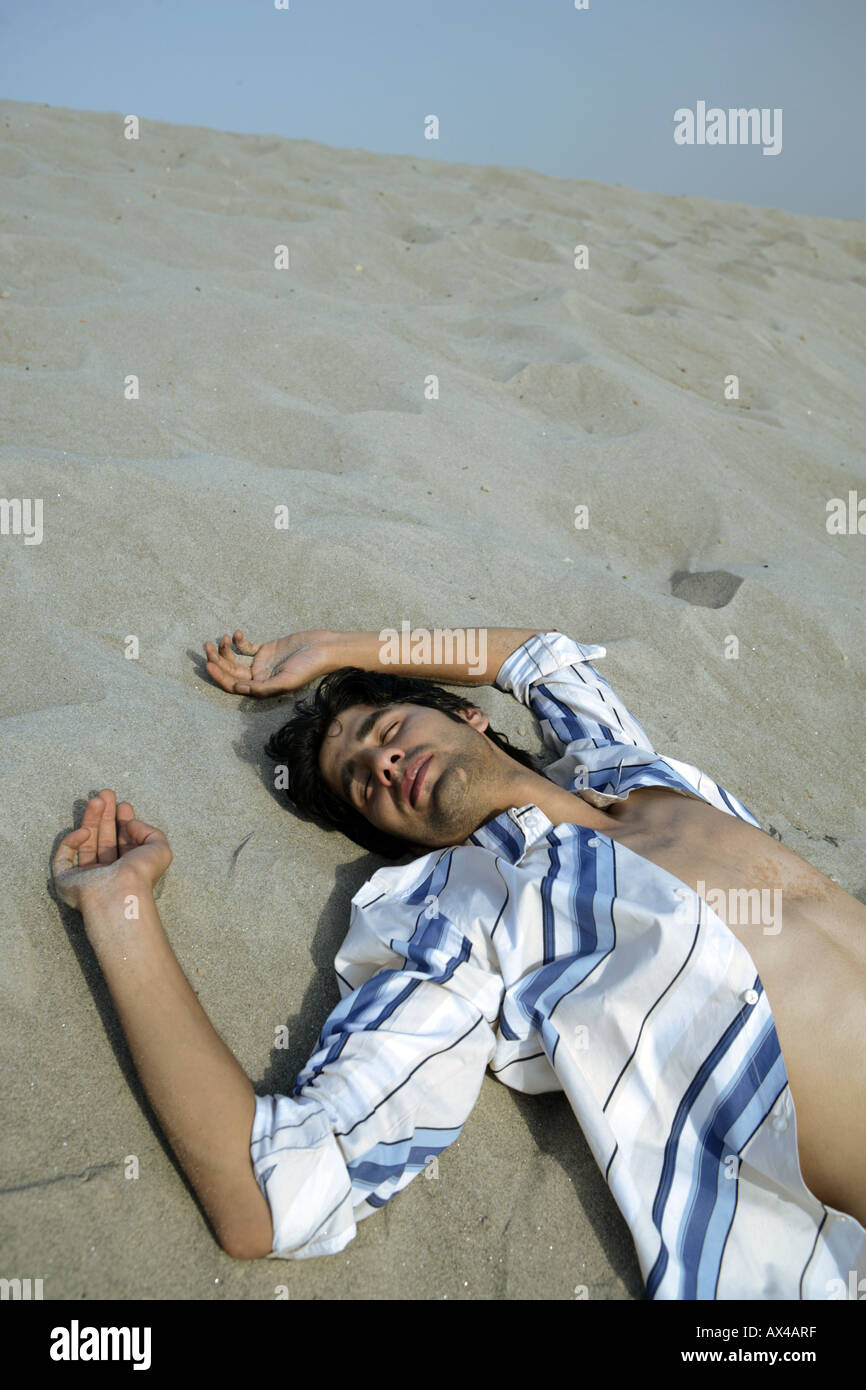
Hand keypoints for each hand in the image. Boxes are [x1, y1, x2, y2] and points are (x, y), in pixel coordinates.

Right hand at [53, 791, 172, 911]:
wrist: (119, 892)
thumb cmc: (141, 874)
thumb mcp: (159, 849)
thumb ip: (150, 831)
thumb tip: (131, 823)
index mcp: (128, 869)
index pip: (123, 842)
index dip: (123, 821)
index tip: (123, 804)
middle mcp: (108, 873)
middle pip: (104, 839)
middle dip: (105, 815)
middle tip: (106, 794)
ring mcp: (86, 877)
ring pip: (86, 843)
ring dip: (91, 820)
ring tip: (97, 800)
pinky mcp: (66, 880)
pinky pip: (64, 857)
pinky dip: (72, 841)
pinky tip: (85, 831)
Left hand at [203, 628, 333, 696]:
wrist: (325, 648)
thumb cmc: (310, 666)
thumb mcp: (287, 680)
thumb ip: (264, 687)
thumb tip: (239, 688)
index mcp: (262, 688)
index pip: (234, 685)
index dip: (219, 676)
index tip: (209, 664)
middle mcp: (259, 677)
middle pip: (231, 671)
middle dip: (217, 660)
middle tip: (207, 646)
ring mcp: (262, 663)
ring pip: (235, 659)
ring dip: (225, 649)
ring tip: (221, 638)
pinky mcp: (267, 649)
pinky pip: (246, 647)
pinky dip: (238, 641)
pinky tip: (237, 633)